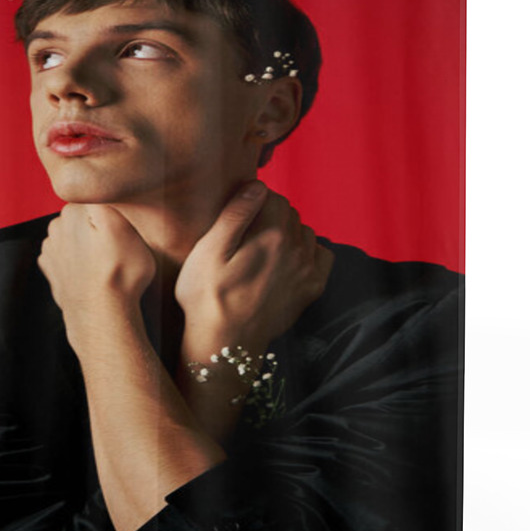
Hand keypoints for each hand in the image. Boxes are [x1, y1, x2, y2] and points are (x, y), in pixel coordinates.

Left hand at [37, 203, 155, 325]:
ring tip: (106, 262)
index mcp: (74, 210)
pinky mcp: (50, 267)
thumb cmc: (121, 275)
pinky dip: (77, 259)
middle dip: (99, 226)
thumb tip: (99, 188)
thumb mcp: (125, 227)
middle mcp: (57, 225)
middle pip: (85, 214)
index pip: (98, 196)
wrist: (102, 317)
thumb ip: (108, 201)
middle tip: (119, 246)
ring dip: (87, 243)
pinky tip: (91, 271)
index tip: (124, 228)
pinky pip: (66, 253)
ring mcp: (51, 248)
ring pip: (75, 233)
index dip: (114, 211)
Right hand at [174, 180, 334, 349]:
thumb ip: (234, 214)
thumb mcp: (208, 252)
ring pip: (304, 231)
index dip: (250, 201)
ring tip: (261, 251)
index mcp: (271, 234)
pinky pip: (322, 254)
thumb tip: (257, 185)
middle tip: (244, 238)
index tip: (235, 219)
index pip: (270, 195)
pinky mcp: (312, 289)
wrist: (225, 345)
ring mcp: (307, 270)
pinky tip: (286, 261)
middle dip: (269, 216)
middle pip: (288, 212)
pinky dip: (308, 251)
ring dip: (287, 233)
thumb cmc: (208, 297)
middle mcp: (296, 249)